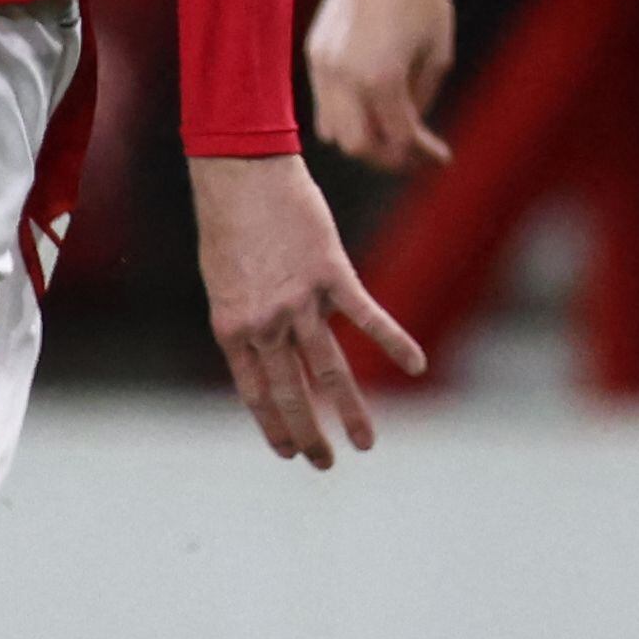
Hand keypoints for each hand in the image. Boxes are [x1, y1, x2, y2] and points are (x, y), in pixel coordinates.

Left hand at [188, 153, 426, 468]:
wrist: (240, 174)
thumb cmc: (228, 224)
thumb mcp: (223, 283)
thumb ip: (246, 321)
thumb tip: (267, 351)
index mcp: (232, 329)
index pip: (256, 394)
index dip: (274, 426)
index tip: (289, 452)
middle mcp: (265, 324)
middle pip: (293, 392)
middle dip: (310, 434)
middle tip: (325, 463)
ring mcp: (299, 301)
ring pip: (329, 369)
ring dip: (351, 411)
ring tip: (367, 444)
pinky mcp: (330, 274)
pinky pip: (367, 316)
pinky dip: (394, 340)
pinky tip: (415, 366)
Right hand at [305, 0, 456, 172]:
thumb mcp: (438, 55)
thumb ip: (422, 99)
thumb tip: (412, 131)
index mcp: (382, 80)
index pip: (398, 139)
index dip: (422, 154)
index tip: (441, 157)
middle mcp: (346, 78)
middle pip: (360, 147)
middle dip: (389, 156)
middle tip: (414, 150)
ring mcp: (324, 66)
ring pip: (334, 132)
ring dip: (363, 137)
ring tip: (391, 130)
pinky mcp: (315, 53)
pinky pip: (324, 103)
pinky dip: (346, 115)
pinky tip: (370, 103)